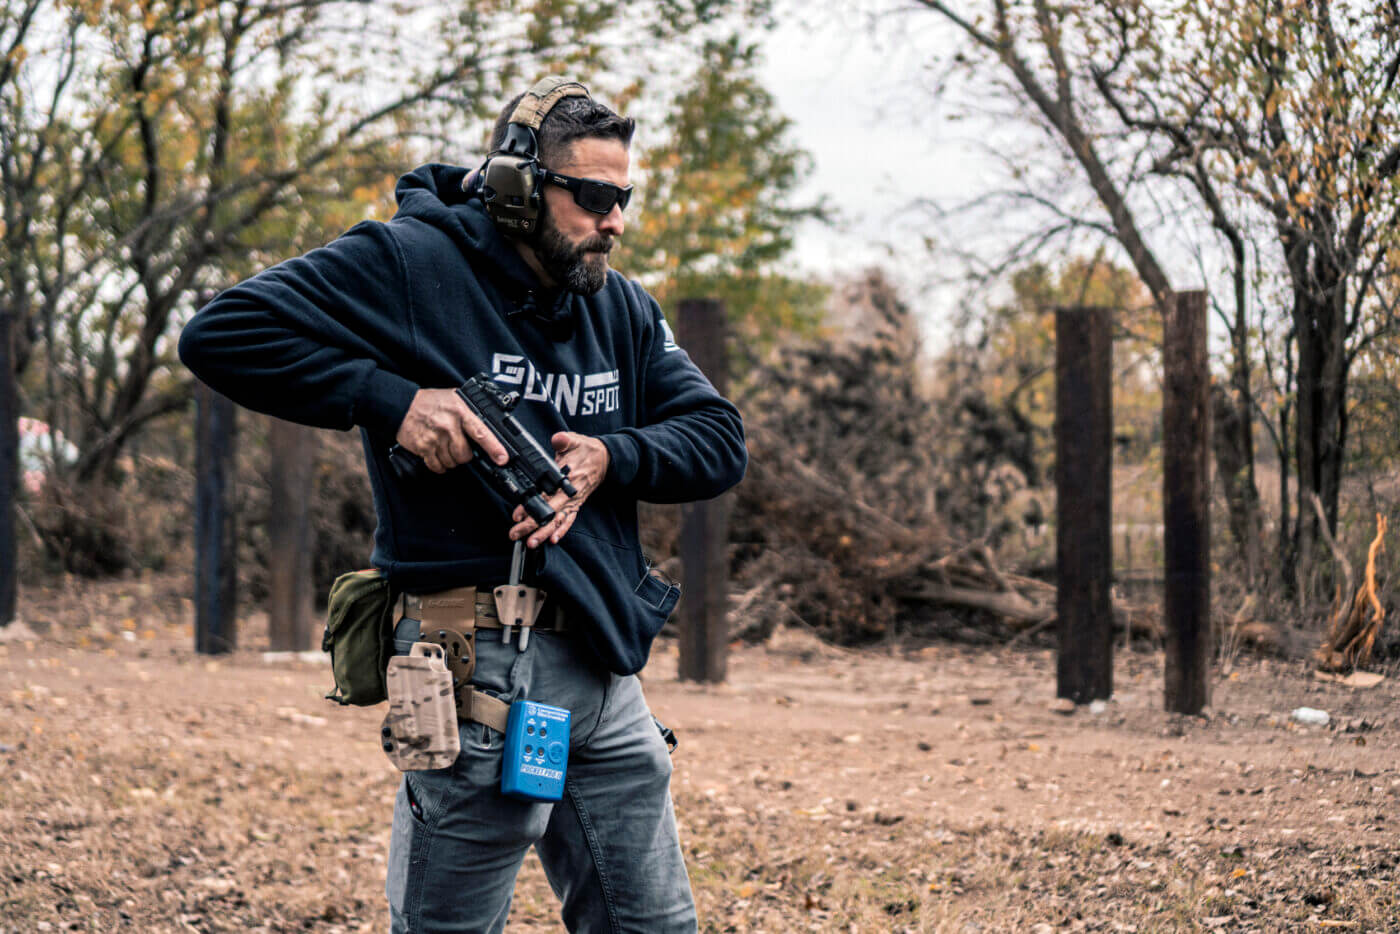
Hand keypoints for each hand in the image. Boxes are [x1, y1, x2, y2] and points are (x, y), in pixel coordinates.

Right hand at [395, 388, 508, 472]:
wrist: (403, 404)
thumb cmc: (432, 402)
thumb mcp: (455, 398)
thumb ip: (470, 412)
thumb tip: (490, 427)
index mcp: (460, 412)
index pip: (481, 432)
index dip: (494, 447)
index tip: (502, 458)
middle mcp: (448, 426)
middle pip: (465, 455)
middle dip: (465, 455)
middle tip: (460, 446)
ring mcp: (434, 438)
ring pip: (451, 462)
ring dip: (451, 460)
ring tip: (446, 447)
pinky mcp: (423, 447)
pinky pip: (436, 466)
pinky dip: (439, 465)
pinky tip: (438, 455)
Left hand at [509, 432, 609, 547]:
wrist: (605, 458)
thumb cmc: (587, 450)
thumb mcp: (575, 440)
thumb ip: (564, 440)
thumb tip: (558, 440)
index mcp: (568, 478)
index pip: (546, 495)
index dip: (532, 506)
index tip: (518, 514)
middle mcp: (570, 493)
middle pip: (550, 513)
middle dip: (532, 526)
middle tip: (516, 534)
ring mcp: (574, 501)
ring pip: (558, 521)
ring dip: (544, 533)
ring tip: (531, 543)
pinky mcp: (576, 504)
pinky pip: (569, 521)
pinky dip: (561, 531)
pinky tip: (552, 540)